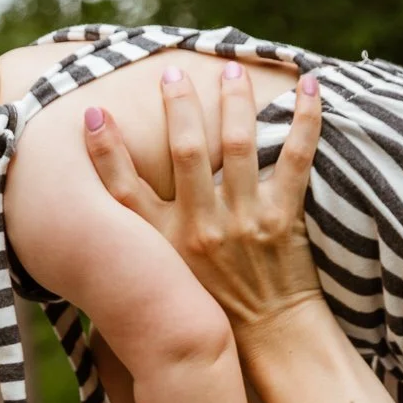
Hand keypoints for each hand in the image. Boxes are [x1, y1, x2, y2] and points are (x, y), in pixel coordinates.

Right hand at [84, 64, 322, 338]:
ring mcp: (242, 221)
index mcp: (163, 241)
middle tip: (173, 73)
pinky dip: (305, 120)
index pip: (124, 191)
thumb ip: (140, 240)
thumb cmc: (212, 301)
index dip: (105, 152)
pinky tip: (309, 86)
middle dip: (178, 106)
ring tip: (230, 70)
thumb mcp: (164, 273)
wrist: (268, 332)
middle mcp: (198, 229)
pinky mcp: (281, 217)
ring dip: (232, 100)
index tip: (93, 115)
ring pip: (236, 145)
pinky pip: (294, 159)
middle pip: (183, 152)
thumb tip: (103, 215)